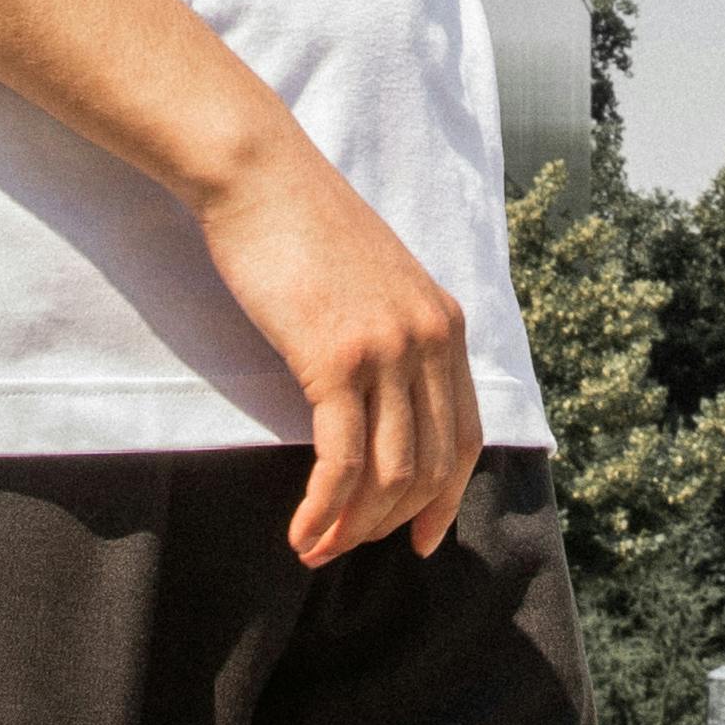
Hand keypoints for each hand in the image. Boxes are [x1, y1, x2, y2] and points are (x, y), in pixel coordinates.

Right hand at [194, 127, 483, 566]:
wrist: (259, 175)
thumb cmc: (300, 227)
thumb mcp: (373, 285)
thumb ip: (392, 338)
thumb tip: (386, 406)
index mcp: (444, 324)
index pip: (466, 437)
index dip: (445, 499)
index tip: (419, 540)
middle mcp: (429, 340)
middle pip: (430, 466)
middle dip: (389, 523)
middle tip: (345, 549)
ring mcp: (388, 350)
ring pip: (390, 475)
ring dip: (353, 527)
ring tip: (316, 549)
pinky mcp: (338, 359)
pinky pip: (342, 462)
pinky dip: (324, 510)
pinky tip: (301, 532)